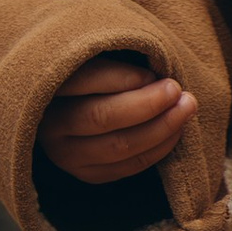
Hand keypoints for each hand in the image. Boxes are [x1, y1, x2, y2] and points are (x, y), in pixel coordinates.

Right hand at [40, 53, 195, 183]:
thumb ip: (112, 57)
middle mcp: (49, 126)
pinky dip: (159, 148)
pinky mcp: (87, 174)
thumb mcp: (91, 57)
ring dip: (161, 127)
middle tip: (177, 89)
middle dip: (148, 104)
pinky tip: (176, 130)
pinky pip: (128, 166)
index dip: (123, 77)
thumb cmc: (89, 73)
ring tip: (186, 106)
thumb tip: (154, 73)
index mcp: (44, 87)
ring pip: (119, 146)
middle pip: (101, 117)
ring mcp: (66, 155)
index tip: (152, 72)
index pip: (83, 80)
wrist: (71, 109)